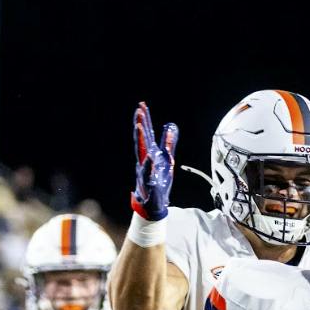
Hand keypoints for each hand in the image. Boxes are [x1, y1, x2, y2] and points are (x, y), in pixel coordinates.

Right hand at [132, 102, 176, 220]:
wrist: (155, 203)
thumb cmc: (159, 181)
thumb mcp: (167, 159)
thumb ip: (169, 143)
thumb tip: (171, 127)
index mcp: (149, 153)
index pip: (147, 134)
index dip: (145, 120)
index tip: (142, 105)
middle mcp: (144, 159)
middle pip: (141, 139)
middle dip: (140, 125)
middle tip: (139, 111)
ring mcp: (144, 170)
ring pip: (141, 153)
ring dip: (140, 140)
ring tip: (140, 127)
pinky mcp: (148, 182)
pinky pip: (147, 173)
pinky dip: (148, 165)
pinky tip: (150, 157)